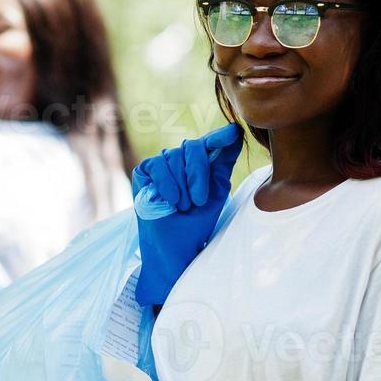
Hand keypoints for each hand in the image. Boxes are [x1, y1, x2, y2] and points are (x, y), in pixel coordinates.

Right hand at [133, 123, 242, 307]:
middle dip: (198, 173)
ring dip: (181, 186)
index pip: (210, 142)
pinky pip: (158, 165)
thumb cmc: (194, 225)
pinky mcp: (144, 172)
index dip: (220, 136)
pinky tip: (170, 200)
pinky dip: (166, 184)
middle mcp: (181, 160)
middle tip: (198, 200)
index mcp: (200, 164)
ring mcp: (162, 164)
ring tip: (182, 207)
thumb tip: (236, 133)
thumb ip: (222, 165)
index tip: (233, 132)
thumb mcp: (214, 194)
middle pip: (193, 147)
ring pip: (174, 156)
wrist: (172, 248)